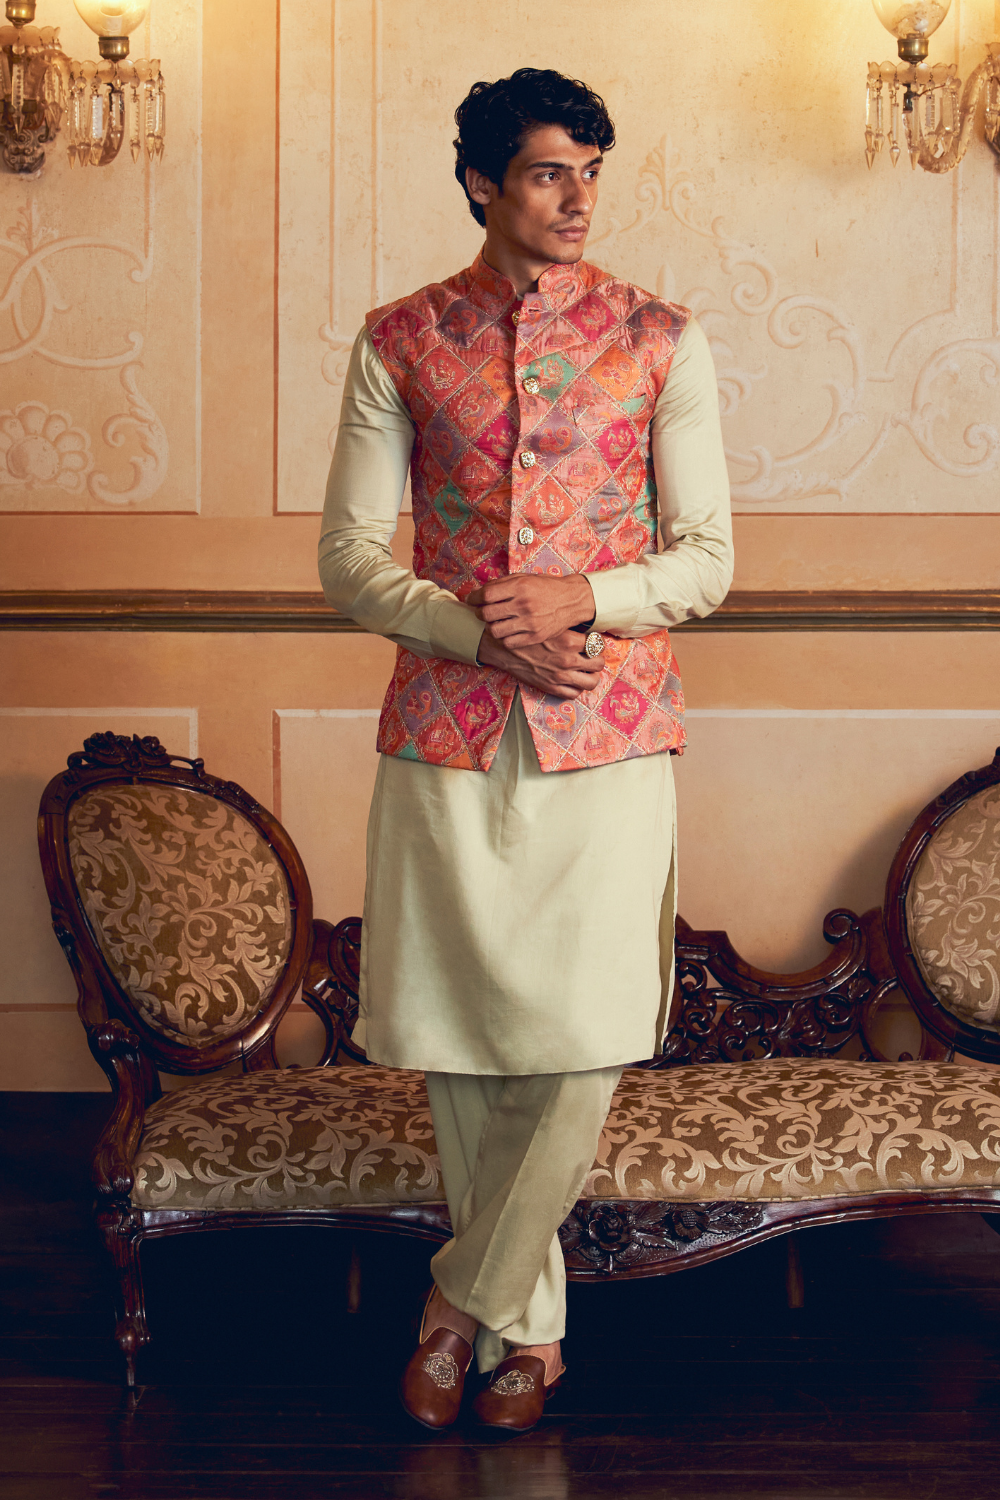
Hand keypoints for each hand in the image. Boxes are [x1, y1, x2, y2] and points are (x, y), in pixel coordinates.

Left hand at [467, 573, 594, 647]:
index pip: (486, 595)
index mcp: (520, 586)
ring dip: (491, 626)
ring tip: (496, 622)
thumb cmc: (545, 587)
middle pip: (487, 614)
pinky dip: (504, 637)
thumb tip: (478, 593)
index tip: (472, 600)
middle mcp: (524, 604)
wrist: (572, 600)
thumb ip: (502, 584)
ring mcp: (530, 622)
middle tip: (484, 612)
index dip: (474, 598)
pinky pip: (508, 642)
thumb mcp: (525, 578)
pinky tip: (507, 631)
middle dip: (481, 613)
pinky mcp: (535, 636)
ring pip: (495, 630)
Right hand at [476, 627, 604, 698]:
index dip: (597, 642)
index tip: (593, 641)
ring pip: (591, 681)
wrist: (501, 645)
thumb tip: (584, 622)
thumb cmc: (524, 630)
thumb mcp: (548, 621)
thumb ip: (568, 623)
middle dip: (597, 659)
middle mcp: (567, 659)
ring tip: (587, 670)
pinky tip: (573, 680)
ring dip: (592, 675)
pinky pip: (574, 693)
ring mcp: (560, 675)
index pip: (597, 643)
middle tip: (592, 655)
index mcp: (569, 640)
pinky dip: (577, 688)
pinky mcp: (551, 687)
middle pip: (598, 663)